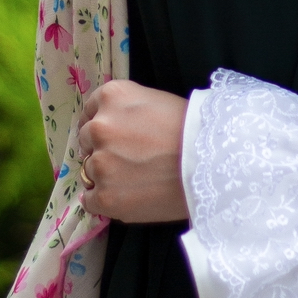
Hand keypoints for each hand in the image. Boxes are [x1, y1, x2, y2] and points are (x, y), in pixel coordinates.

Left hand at [76, 79, 188, 222]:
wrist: (211, 164)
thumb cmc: (191, 129)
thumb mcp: (154, 101)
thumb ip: (125, 110)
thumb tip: (108, 128)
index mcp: (112, 96)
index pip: (90, 111)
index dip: (103, 123)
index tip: (115, 135)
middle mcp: (98, 127)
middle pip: (86, 140)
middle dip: (103, 147)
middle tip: (130, 158)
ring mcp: (99, 163)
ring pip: (89, 170)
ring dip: (105, 175)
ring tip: (134, 179)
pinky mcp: (104, 196)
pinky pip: (90, 200)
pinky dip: (103, 200)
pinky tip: (126, 196)